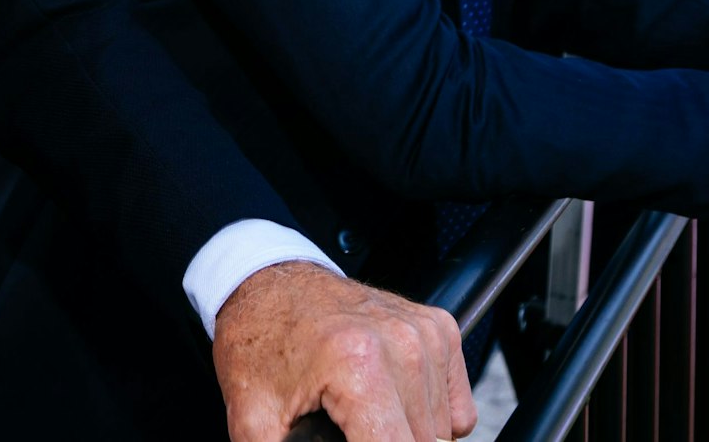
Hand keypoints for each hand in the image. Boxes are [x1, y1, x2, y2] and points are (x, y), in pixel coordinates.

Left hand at [213, 262, 473, 441]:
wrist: (266, 282)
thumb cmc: (259, 343)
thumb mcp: (253, 422)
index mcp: (356, 364)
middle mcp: (400, 344)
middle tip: (344, 432)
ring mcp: (425, 334)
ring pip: (440, 433)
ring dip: (403, 437)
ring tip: (359, 419)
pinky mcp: (440, 329)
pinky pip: (455, 409)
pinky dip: (428, 419)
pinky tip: (387, 403)